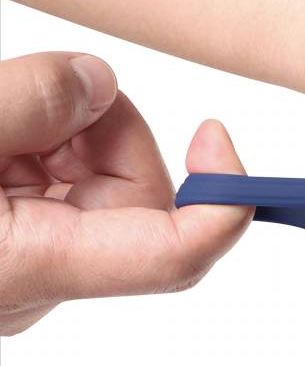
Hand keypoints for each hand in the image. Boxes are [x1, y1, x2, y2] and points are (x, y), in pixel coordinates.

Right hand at [0, 51, 251, 334]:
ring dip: (67, 135)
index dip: (221, 199)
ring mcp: (40, 266)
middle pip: (142, 198)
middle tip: (43, 96)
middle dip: (107, 130)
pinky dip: (47, 150)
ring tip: (3, 122)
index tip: (215, 139)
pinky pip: (70, 190)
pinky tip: (4, 140)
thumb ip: (29, 103)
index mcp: (38, 267)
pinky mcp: (30, 249)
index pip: (176, 254)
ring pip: (106, 187)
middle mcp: (48, 281)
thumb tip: (100, 84)